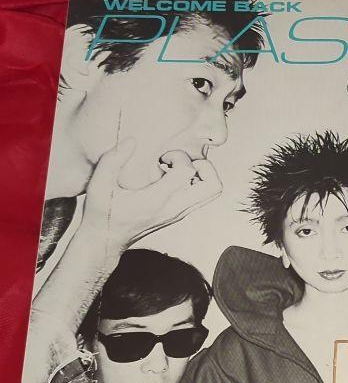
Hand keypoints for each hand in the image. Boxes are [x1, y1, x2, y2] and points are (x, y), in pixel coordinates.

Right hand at [83, 140, 221, 249]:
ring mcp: (180, 213)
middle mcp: (175, 208)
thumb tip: (132, 140)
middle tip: (180, 162)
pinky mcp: (180, 215)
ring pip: (212, 193)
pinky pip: (202, 196)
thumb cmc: (101, 214)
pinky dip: (195, 182)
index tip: (161, 158)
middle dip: (203, 166)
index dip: (179, 157)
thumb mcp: (98, 185)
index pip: (188, 172)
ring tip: (176, 169)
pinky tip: (170, 178)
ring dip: (201, 174)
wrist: (106, 242)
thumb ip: (112, 160)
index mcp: (157, 200)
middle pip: (214, 186)